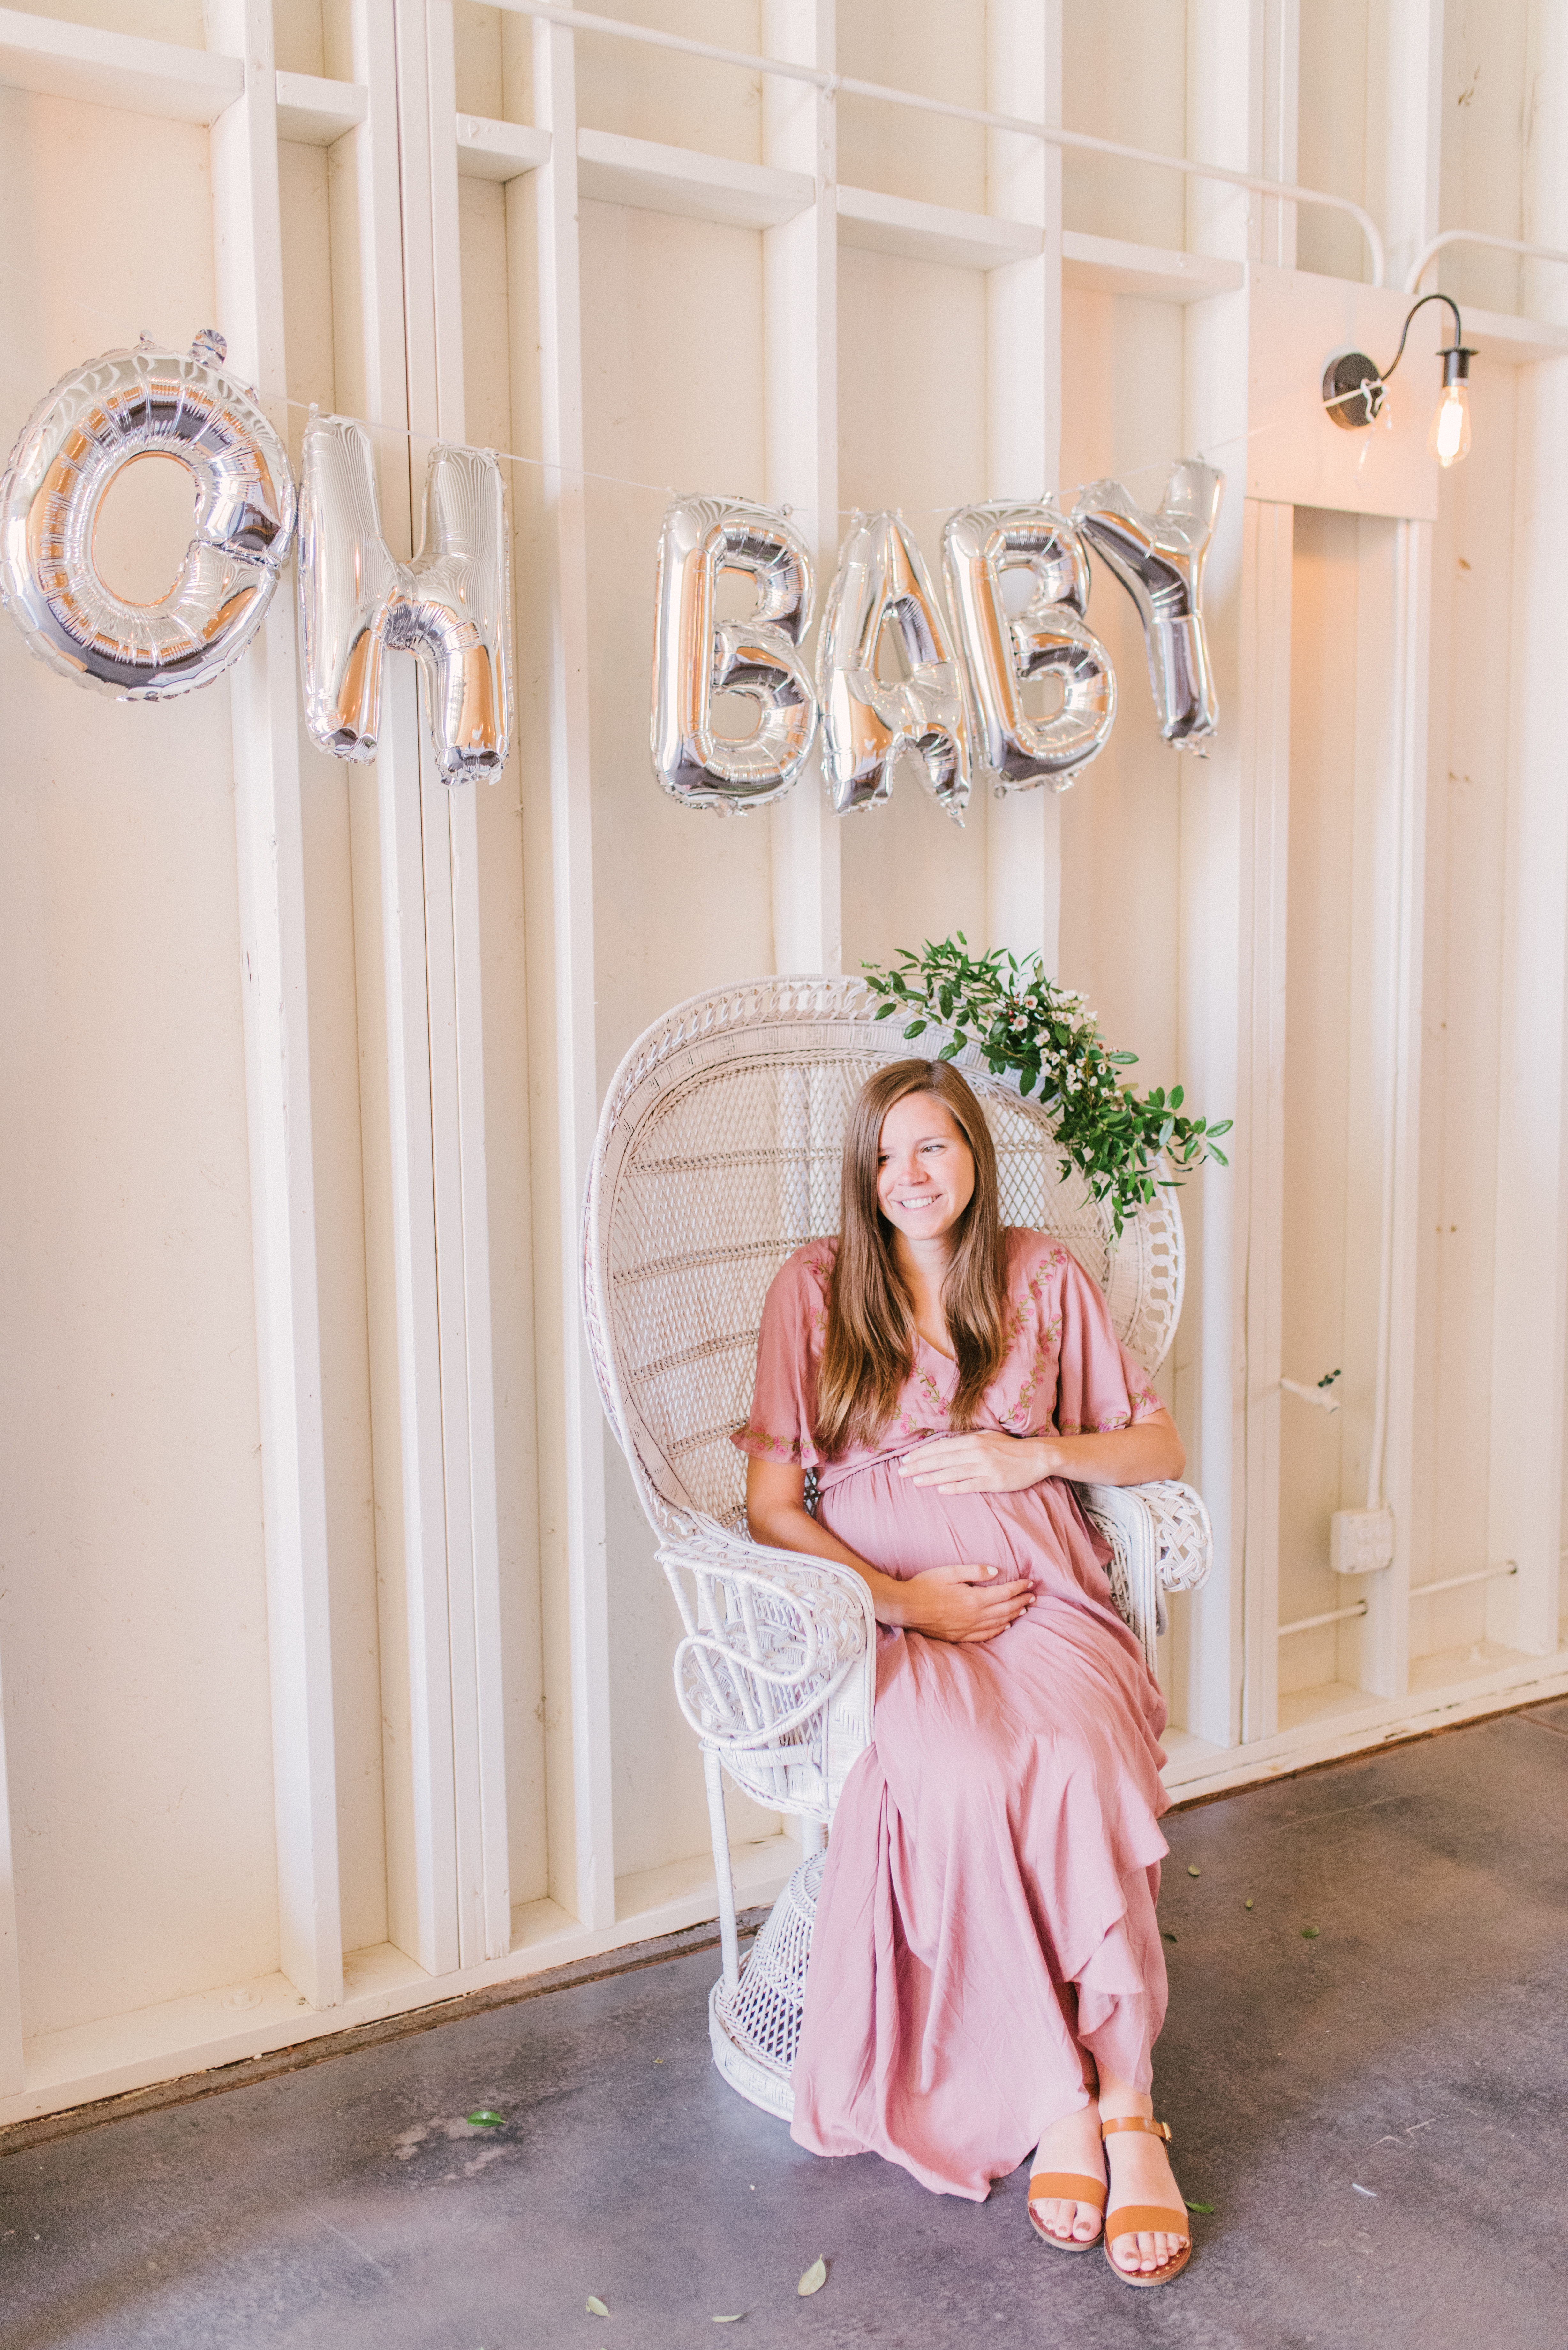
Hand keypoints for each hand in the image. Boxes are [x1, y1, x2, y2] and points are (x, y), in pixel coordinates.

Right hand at [896, 1561, 1033, 1643]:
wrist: (905, 1608)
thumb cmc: (924, 1586)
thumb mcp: (949, 1572)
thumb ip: (974, 1571)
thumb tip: (996, 1571)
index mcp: (973, 1599)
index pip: (1005, 1593)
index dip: (1019, 1588)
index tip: (1030, 1583)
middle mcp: (974, 1616)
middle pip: (1005, 1609)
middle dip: (1021, 1601)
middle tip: (1032, 1596)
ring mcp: (967, 1628)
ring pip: (998, 1623)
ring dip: (1013, 1615)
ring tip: (1024, 1609)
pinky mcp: (959, 1636)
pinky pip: (985, 1635)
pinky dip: (998, 1630)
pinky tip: (1005, 1626)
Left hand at [897, 1432, 1055, 1494]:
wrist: (1036, 1456)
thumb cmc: (1009, 1448)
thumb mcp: (986, 1438)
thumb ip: (966, 1442)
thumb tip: (944, 1446)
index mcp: (973, 1440)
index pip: (941, 1446)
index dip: (922, 1453)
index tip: (906, 1458)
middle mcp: (976, 1452)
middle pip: (942, 1459)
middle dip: (919, 1465)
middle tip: (901, 1472)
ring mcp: (984, 1467)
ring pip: (952, 1472)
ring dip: (931, 1477)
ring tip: (914, 1481)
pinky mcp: (993, 1481)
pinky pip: (969, 1485)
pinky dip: (954, 1487)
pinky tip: (940, 1490)